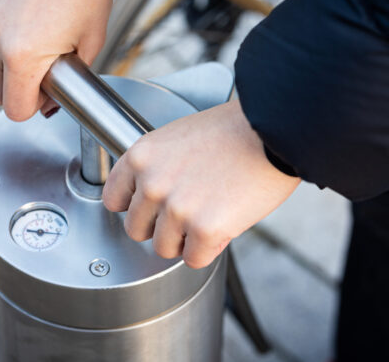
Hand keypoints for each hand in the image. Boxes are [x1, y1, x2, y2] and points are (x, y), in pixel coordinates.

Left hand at [103, 100, 300, 268]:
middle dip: (161, 227)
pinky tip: (223, 228)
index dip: (135, 207)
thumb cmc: (234, 130)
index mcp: (141, 157)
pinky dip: (209, 250)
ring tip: (208, 218)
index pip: (113, 199)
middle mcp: (152, 184)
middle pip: (136, 230)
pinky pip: (194, 259)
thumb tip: (150, 199)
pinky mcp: (205, 229)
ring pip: (164, 249)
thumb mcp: (179, 137)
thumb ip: (157, 167)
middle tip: (186, 215)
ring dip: (185, 241)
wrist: (275, 130)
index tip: (151, 209)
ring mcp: (176, 208)